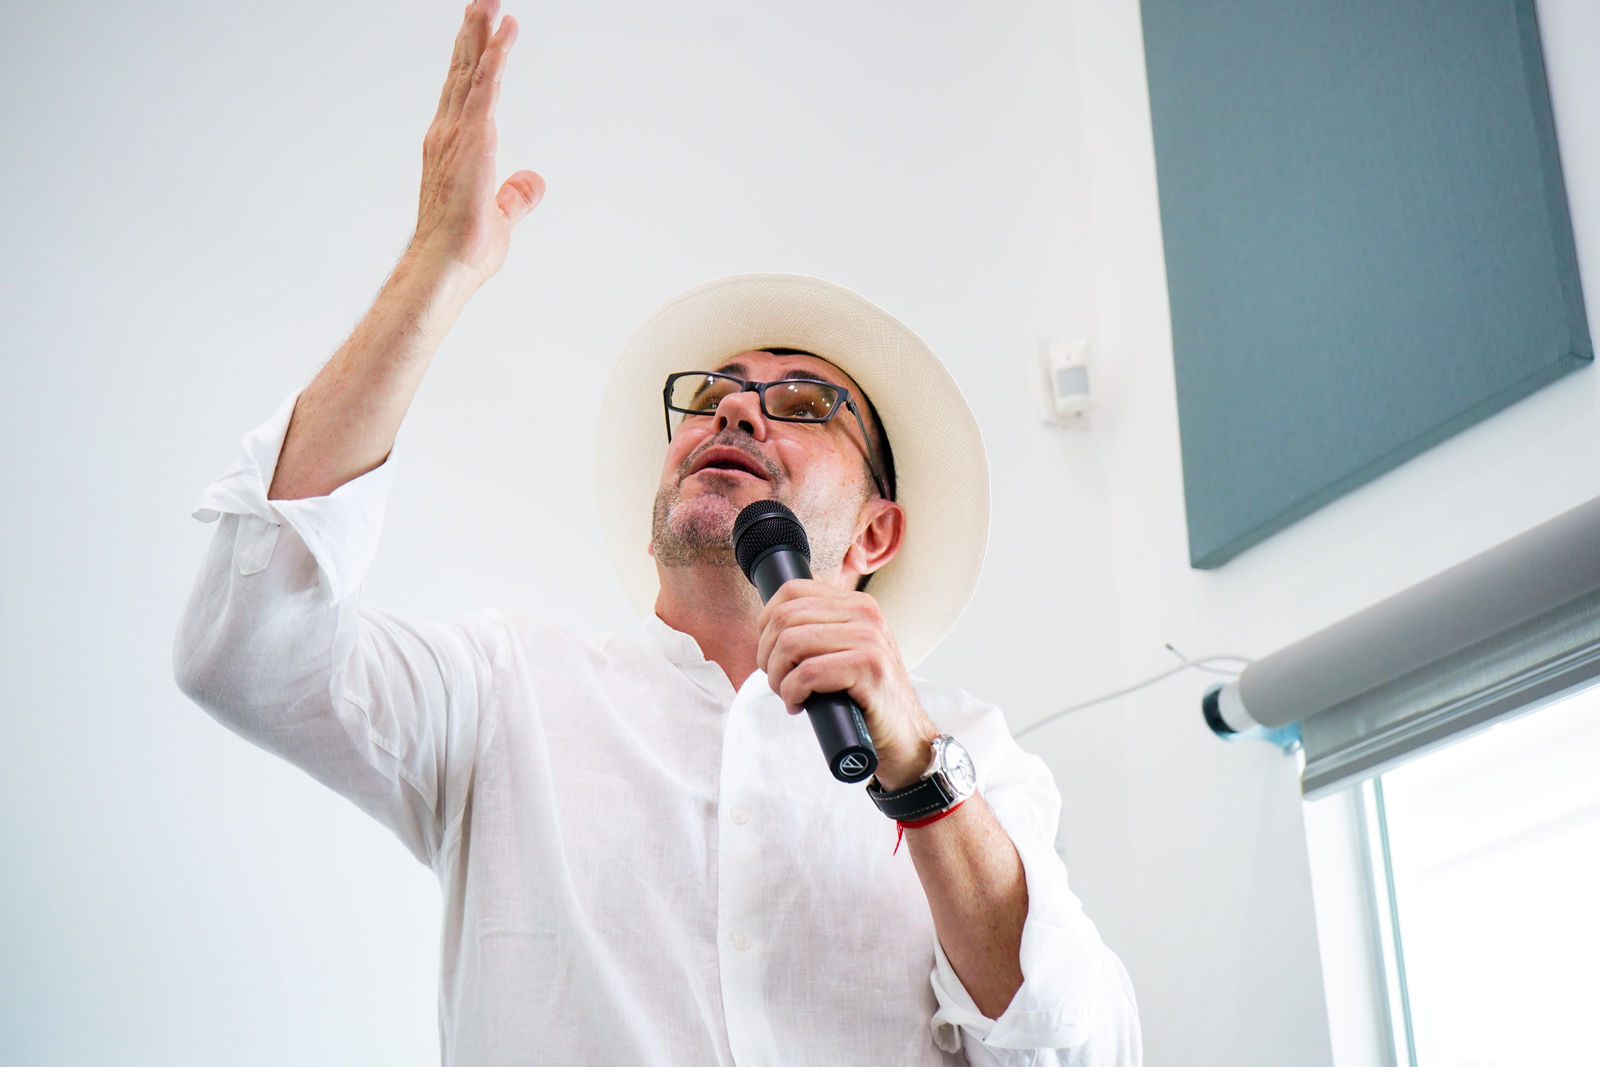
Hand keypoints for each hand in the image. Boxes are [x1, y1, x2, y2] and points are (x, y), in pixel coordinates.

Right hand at [410, 0, 543, 285]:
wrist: (447, 263)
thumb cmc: (464, 248)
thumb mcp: (503, 216)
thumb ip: (517, 195)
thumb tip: (533, 180)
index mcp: (452, 149)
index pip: (463, 95)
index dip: (473, 63)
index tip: (480, 35)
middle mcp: (448, 133)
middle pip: (462, 72)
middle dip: (472, 35)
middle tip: (481, 3)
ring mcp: (457, 133)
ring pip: (471, 70)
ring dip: (481, 33)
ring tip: (488, 1)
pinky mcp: (473, 137)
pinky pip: (484, 87)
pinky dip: (495, 57)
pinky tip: (502, 33)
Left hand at [754, 580, 939, 790]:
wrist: (906, 735)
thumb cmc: (867, 696)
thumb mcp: (847, 650)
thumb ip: (822, 627)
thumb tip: (778, 613)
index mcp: (857, 603)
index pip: (793, 590)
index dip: (767, 620)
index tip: (770, 651)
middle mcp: (865, 613)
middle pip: (785, 618)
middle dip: (767, 653)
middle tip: (777, 680)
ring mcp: (869, 639)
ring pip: (791, 644)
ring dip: (777, 676)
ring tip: (789, 694)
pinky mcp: (868, 668)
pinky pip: (807, 673)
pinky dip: (792, 693)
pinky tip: (799, 705)